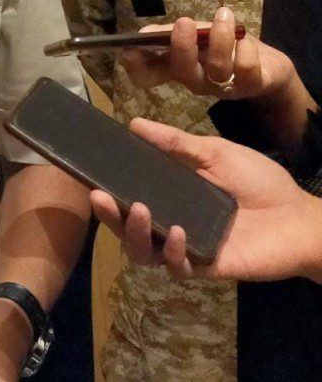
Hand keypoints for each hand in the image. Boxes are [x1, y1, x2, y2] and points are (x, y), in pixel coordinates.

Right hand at [91, 117, 321, 281]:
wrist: (301, 218)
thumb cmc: (259, 182)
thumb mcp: (214, 152)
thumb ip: (175, 143)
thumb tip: (134, 123)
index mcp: (171, 194)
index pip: (131, 194)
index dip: (109, 187)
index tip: (90, 175)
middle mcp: (172, 221)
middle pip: (129, 227)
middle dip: (110, 216)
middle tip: (100, 198)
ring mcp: (187, 247)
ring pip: (145, 252)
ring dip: (136, 234)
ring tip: (140, 212)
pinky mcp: (206, 267)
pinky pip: (178, 267)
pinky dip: (174, 252)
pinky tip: (180, 232)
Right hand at [120, 7, 295, 100]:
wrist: (268, 66)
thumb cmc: (224, 47)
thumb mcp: (194, 35)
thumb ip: (170, 34)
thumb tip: (142, 33)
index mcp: (178, 68)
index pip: (149, 76)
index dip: (137, 67)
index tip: (131, 49)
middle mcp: (197, 80)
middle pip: (183, 72)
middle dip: (182, 47)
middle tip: (184, 22)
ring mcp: (224, 85)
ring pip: (218, 68)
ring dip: (220, 38)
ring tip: (224, 14)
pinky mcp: (252, 85)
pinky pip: (246, 69)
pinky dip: (246, 50)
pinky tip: (245, 38)